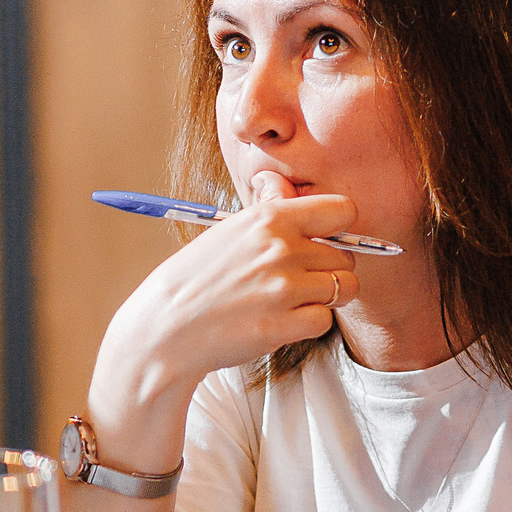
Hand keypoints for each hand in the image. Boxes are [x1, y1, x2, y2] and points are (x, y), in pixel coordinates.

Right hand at [99, 170, 359, 402]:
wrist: (165, 326)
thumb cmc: (197, 278)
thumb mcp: (230, 231)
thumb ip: (269, 209)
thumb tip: (287, 185)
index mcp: (270, 218)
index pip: (342, 210)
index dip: (341, 228)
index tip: (328, 241)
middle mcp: (280, 249)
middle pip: (345, 256)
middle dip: (329, 269)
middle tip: (299, 280)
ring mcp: (283, 289)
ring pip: (344, 288)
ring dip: (325, 297)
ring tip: (293, 301)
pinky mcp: (281, 326)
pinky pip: (325, 321)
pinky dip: (309, 324)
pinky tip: (282, 320)